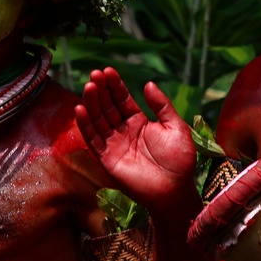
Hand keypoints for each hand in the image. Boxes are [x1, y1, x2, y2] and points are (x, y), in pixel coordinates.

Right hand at [76, 68, 195, 209]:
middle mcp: (123, 131)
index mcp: (139, 122)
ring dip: (91, 103)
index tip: (107, 71)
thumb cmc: (179, 160)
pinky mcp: (106, 159)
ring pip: (97, 120)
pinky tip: (80, 109)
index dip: (114, 86)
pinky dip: (85, 125)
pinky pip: (93, 140)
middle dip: (100, 90)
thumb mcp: (175, 127)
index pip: (122, 100)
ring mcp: (113, 144)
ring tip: (89, 87)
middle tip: (95, 74)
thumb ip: (161, 106)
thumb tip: (148, 84)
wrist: (175, 189)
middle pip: (107, 107)